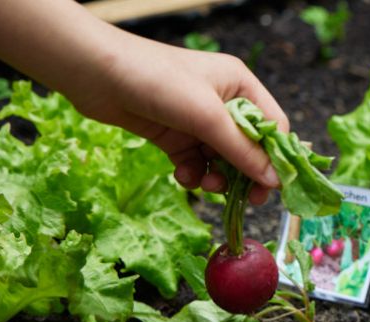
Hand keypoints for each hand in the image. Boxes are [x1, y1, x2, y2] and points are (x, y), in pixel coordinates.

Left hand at [66, 34, 286, 204]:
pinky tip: (183, 176)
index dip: (276, 157)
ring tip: (208, 186)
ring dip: (218, 177)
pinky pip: (195, 161)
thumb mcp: (206, 116)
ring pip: (221, 159)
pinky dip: (193, 174)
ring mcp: (196, 119)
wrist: (93, 73)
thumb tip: (276, 181)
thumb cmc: (156, 80)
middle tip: (248, 199)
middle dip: (245, 172)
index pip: (272, 126)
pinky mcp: (173, 134)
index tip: (275, 187)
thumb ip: (242, 151)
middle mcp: (222, 102)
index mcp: (240, 86)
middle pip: (248, 147)